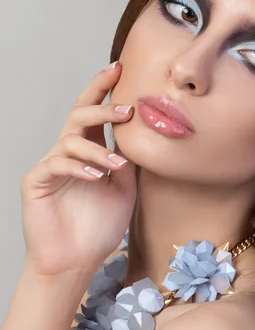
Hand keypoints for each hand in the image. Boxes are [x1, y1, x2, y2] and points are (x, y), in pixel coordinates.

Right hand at [20, 61, 136, 278]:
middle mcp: (68, 153)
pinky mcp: (37, 181)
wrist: (76, 261)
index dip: (103, 89)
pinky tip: (96, 177)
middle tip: (126, 106)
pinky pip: (56, 164)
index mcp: (88, 151)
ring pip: (70, 139)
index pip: (94, 113)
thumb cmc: (98, 227)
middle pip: (79, 115)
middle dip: (101, 104)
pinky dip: (78, 167)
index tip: (120, 68)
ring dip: (97, 149)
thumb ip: (128, 160)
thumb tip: (143, 131)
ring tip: (117, 166)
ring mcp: (51, 165)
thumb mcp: (124, 188)